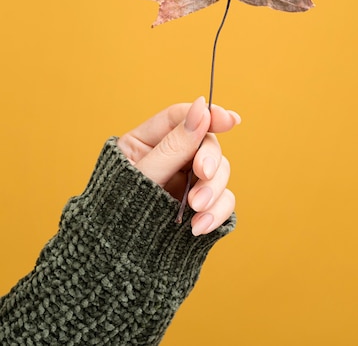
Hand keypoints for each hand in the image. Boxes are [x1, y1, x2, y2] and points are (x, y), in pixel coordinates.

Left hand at [117, 96, 239, 235]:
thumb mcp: (143, 176)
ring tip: (196, 209)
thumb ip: (174, 145)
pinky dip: (218, 212)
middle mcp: (172, 158)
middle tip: (203, 174)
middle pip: (206, 145)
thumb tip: (202, 109)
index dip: (207, 114)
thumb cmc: (116, 214)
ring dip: (213, 189)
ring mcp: (187, 183)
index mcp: (148, 142)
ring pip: (219, 173)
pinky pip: (222, 202)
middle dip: (209, 159)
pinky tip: (200, 226)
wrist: (112, 263)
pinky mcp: (200, 208)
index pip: (181, 118)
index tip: (229, 120)